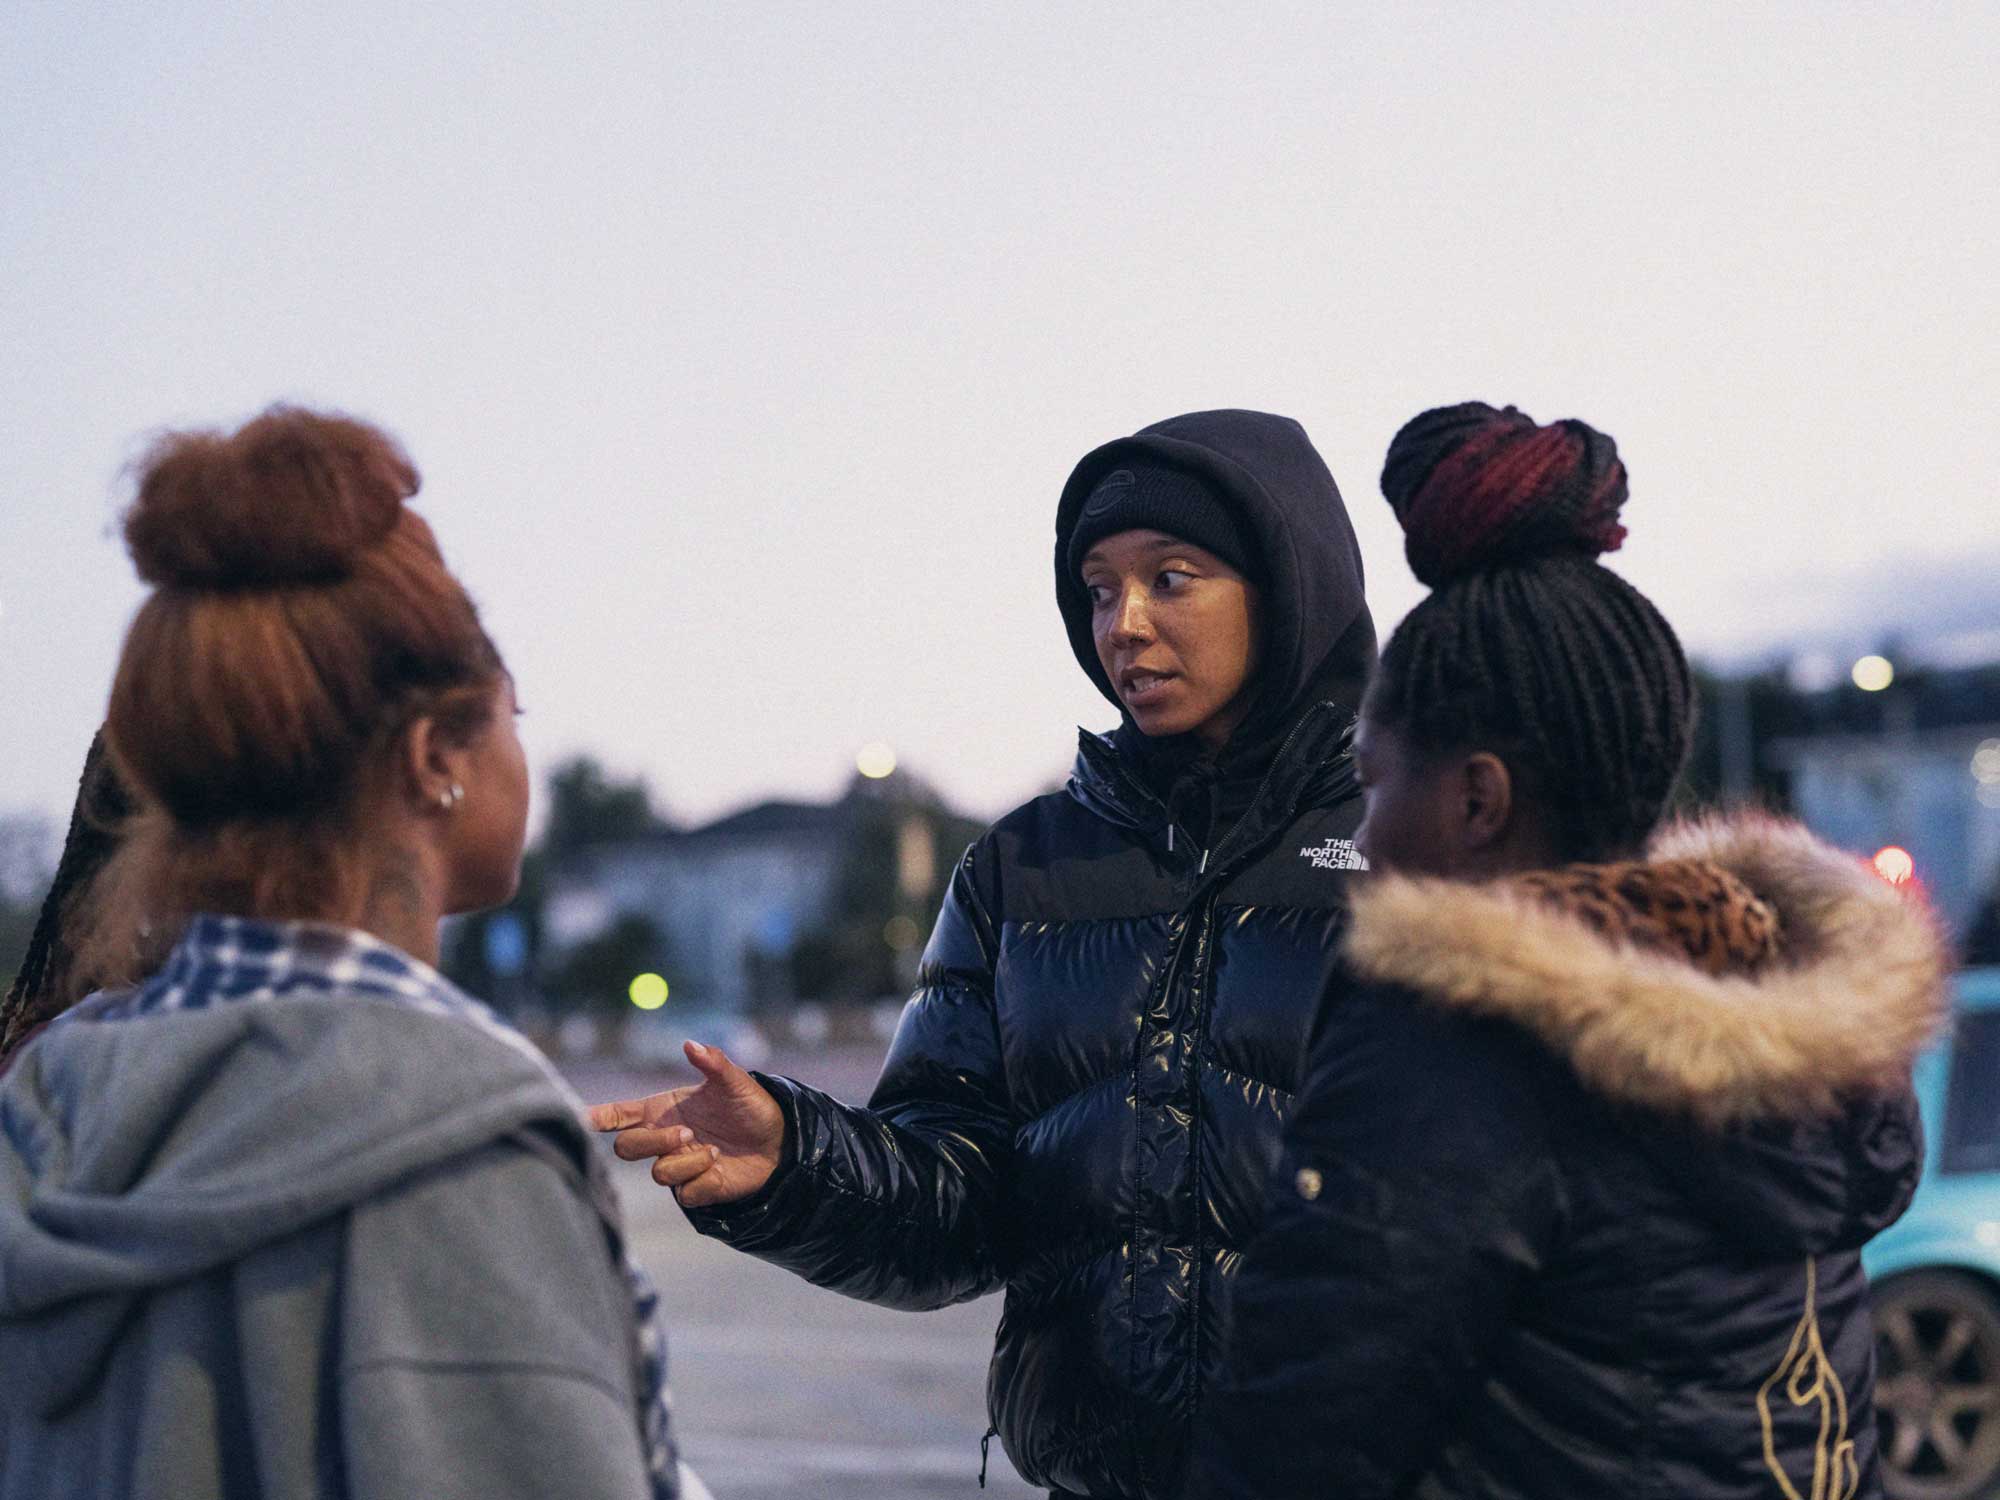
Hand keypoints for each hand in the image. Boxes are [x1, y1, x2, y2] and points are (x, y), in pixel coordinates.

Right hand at [587, 1040, 785, 1206]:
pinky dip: (703, 1179)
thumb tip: (690, 1044)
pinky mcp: (698, 1190)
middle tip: (686, 1133)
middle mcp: (665, 1139)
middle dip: (650, 1142)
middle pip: (626, 1149)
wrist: (781, 1141)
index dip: (596, 1117)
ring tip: (714, 1149)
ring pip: (658, 1174)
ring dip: (685, 1161)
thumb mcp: (735, 1081)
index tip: (577, 1118)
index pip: (618, 1115)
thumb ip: (713, 1062)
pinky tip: (720, 1167)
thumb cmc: (752, 1106)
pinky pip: (685, 1193)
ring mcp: (679, 1165)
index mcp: (664, 1110)